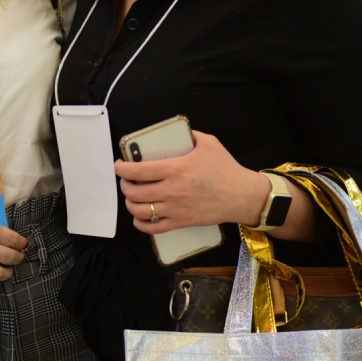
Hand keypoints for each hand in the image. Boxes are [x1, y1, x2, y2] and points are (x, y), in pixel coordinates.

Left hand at [114, 130, 268, 234]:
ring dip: (130, 203)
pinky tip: (139, 218)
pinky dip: (141, 224)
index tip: (119, 165)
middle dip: (124, 186)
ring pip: (140, 210)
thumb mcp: (209, 143)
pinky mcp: (181, 222)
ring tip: (132, 197)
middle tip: (126, 180)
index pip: (138, 171)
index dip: (122, 169)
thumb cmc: (226, 169)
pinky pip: (153, 228)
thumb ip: (191, 135)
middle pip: (134, 192)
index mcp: (175, 169)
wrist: (242, 196)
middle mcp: (171, 190)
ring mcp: (175, 208)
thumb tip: (179, 132)